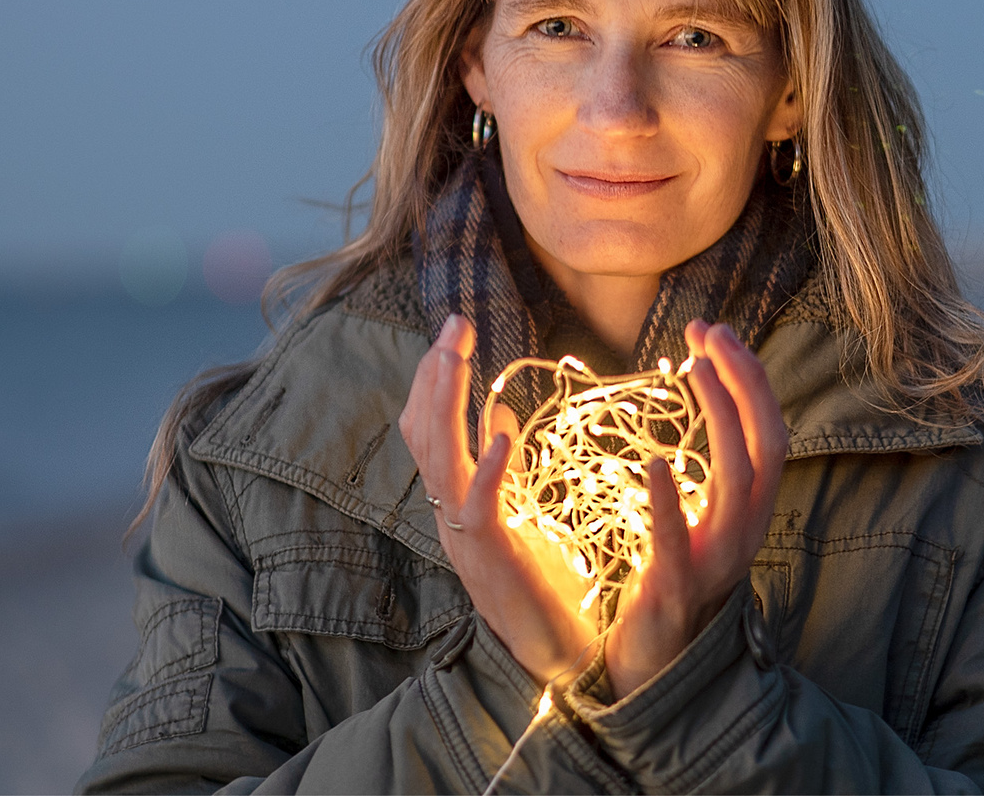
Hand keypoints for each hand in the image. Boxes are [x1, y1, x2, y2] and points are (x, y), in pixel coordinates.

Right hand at [399, 314, 598, 685]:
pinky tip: (501, 429)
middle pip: (425, 437)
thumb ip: (502, 469)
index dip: (435, 382)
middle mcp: (451, 518)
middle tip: (452, 325)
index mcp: (459, 504)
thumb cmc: (543, 587)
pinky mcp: (495, 561)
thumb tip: (496, 412)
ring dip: (446, 405)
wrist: (558, 659)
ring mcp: (467, 540)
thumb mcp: (521, 514)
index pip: (430, 432)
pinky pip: (480, 510)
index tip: (452, 334)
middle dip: (435, 377)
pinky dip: (487, 468)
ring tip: (455, 356)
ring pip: (439, 464)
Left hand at [603, 320, 788, 698]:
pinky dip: (667, 501)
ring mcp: (715, 560)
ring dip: (718, 416)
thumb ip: (713, 471)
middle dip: (743, 380)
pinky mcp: (674, 587)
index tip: (716, 333)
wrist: (658, 667)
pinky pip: (675, 539)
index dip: (750, 379)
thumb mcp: (704, 520)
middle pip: (764, 442)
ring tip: (692, 366)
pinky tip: (653, 461)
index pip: (768, 431)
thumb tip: (709, 401)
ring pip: (736, 478)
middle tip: (709, 331)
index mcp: (750, 511)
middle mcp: (746, 530)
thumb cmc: (676, 582)